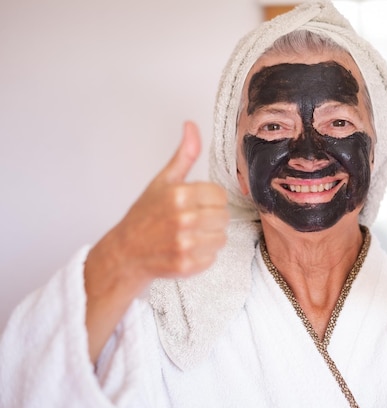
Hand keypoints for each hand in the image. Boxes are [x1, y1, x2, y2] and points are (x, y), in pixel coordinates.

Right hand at [86, 121, 228, 295]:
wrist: (125, 252)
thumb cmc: (145, 215)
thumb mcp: (163, 180)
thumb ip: (184, 155)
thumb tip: (191, 126)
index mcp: (179, 195)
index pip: (220, 195)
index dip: (209, 199)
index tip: (194, 203)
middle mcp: (183, 219)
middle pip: (223, 216)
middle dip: (210, 218)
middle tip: (190, 220)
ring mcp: (184, 244)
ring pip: (221, 237)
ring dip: (208, 237)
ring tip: (188, 235)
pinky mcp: (186, 265)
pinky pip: (213, 257)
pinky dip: (202, 256)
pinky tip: (185, 249)